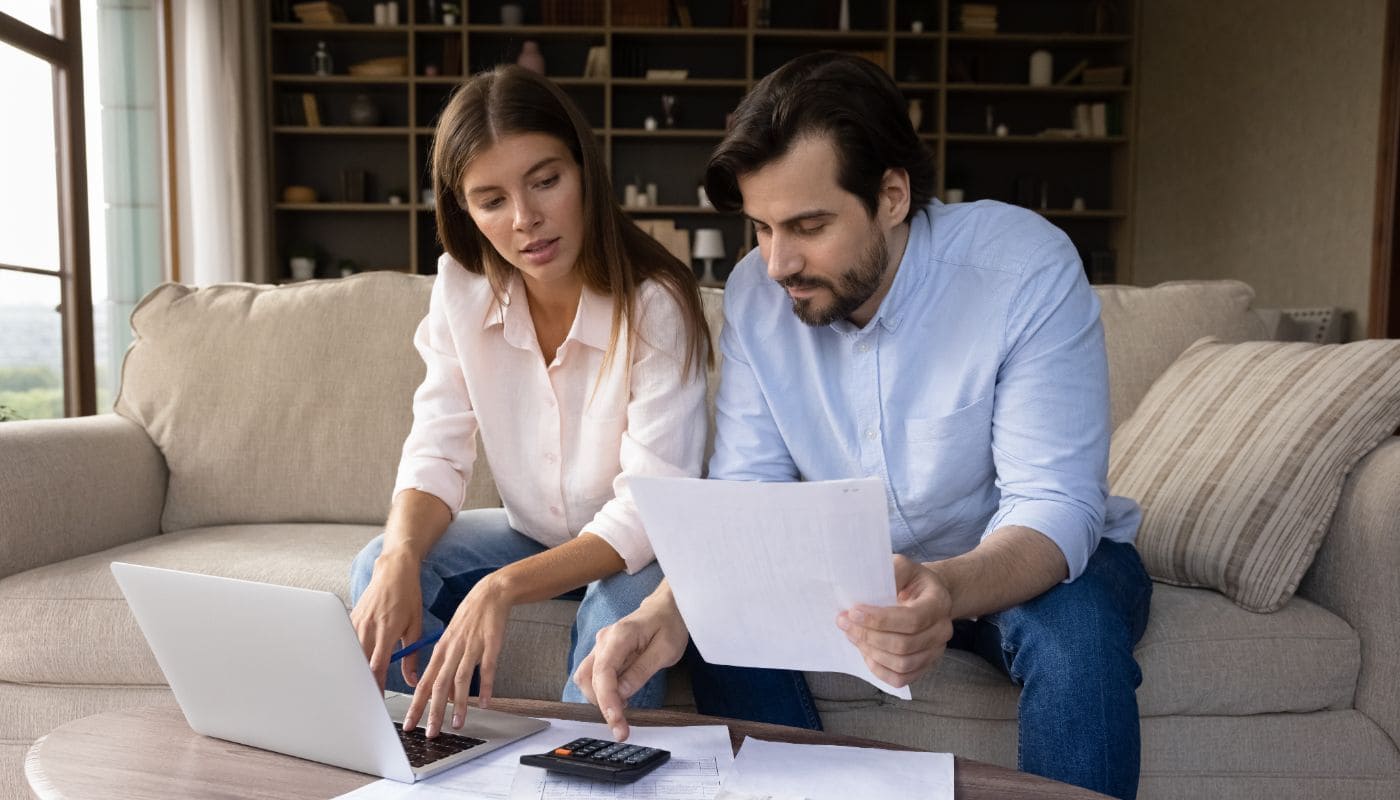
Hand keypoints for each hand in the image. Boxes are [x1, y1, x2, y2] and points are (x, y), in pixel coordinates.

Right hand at [350, 550, 424, 691]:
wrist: (394, 570)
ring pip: (349, 654)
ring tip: (356, 687)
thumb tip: (413, 680)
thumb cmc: (407, 596)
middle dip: (361, 682)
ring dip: (352, 670)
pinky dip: (347, 655)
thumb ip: (412, 655)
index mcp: (387, 630)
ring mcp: (356, 622)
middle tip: (364, 699)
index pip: (377, 666)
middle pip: (359, 663)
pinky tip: (349, 665)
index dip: (375, 686)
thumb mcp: (416, 625)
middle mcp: (369, 627)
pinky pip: (345, 641)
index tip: (376, 700)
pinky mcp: (349, 618)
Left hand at [402, 572, 513, 736]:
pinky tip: (485, 702)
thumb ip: (445, 665)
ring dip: (458, 705)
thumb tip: (441, 693)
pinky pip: (487, 669)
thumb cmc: (469, 619)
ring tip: (457, 725)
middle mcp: (452, 651)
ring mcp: (471, 648)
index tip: (410, 724)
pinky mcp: (490, 645)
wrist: (489, 595)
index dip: (415, 705)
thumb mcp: (451, 640)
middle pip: (439, 685)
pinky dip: (486, 687)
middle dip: (433, 712)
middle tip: (430, 732)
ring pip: (461, 680)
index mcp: (440, 651)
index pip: (423, 683)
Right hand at [572, 586, 688, 740]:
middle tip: (621, 725)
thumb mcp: (666, 650)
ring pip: (586, 679)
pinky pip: (594, 676)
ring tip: (623, 711)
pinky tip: (620, 698)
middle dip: (601, 704)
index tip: (617, 723)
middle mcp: (603, 640)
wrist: (666, 607)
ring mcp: (600, 646)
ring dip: (600, 699)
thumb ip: (642, 671)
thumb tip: (621, 694)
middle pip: (587, 678)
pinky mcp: (603, 653)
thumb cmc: (669, 625)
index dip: (607, 701)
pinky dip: (602, 692)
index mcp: (619, 636)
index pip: (603, 673)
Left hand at [837, 555, 953, 688]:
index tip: (853, 612)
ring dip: (871, 652)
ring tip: (852, 635)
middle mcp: (942, 630)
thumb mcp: (903, 567)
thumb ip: (890, 572)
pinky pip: (901, 678)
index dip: (880, 620)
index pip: (912, 620)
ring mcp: (935, 651)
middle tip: (844, 622)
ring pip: (902, 664)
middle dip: (869, 636)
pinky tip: (866, 653)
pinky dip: (879, 670)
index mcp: (939, 603)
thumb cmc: (911, 580)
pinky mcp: (925, 666)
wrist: (926, 596)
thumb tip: (866, 588)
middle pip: (904, 645)